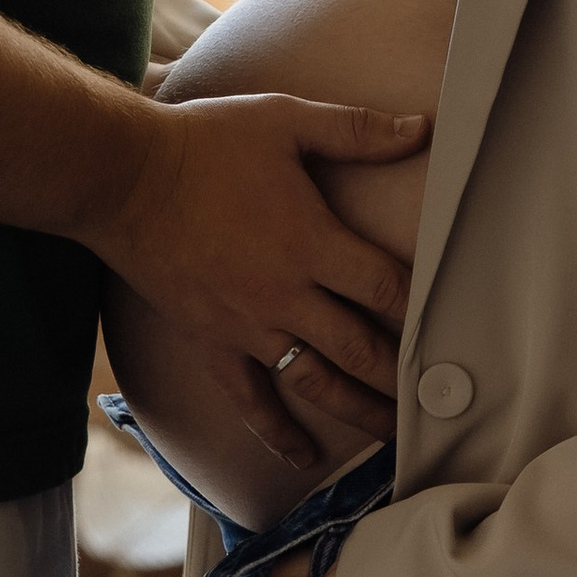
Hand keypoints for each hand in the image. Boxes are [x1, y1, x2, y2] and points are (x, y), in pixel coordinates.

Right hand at [94, 90, 424, 409]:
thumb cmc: (206, 143)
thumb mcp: (286, 120)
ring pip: (316, 383)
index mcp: (312, 242)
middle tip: (437, 401)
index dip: (423, 306)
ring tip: (396, 435)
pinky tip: (304, 455)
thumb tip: (421, 128)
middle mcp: (286, 295)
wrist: (123, 178)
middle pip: (361, 349)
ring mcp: (248, 326)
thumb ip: (356, 130)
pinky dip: (278, 432)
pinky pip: (249, 400)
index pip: (386, 287)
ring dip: (360, 412)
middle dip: (403, 377)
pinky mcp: (212, 343)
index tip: (453, 325)